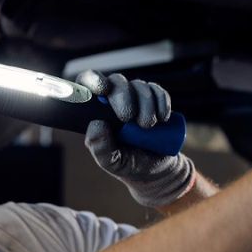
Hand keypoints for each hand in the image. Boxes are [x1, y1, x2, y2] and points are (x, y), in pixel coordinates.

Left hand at [74, 70, 195, 207]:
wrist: (156, 170)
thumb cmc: (127, 163)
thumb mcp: (111, 162)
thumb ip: (99, 147)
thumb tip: (96, 123)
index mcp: (97, 111)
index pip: (88, 84)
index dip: (93, 80)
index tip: (102, 90)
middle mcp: (115, 99)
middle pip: (116, 82)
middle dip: (123, 96)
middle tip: (129, 118)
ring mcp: (136, 97)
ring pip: (139, 85)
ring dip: (146, 104)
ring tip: (148, 126)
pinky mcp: (155, 100)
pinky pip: (157, 90)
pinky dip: (161, 101)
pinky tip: (162, 117)